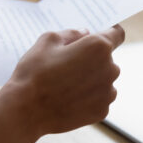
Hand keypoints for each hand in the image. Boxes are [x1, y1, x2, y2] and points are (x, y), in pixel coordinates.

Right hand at [0, 25, 124, 142]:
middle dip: (93, 59)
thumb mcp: (48, 40)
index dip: (109, 32)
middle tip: (68, 65)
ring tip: (66, 85)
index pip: (117, 33)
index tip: (101, 34)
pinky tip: (68, 99)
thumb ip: (71, 33)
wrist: (25, 110)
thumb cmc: (35, 72)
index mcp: (99, 47)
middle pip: (107, 59)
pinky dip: (88, 98)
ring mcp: (108, 92)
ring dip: (92, 79)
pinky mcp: (102, 111)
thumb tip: (85, 33)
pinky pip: (99, 98)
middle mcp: (110, 68)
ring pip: (104, 80)